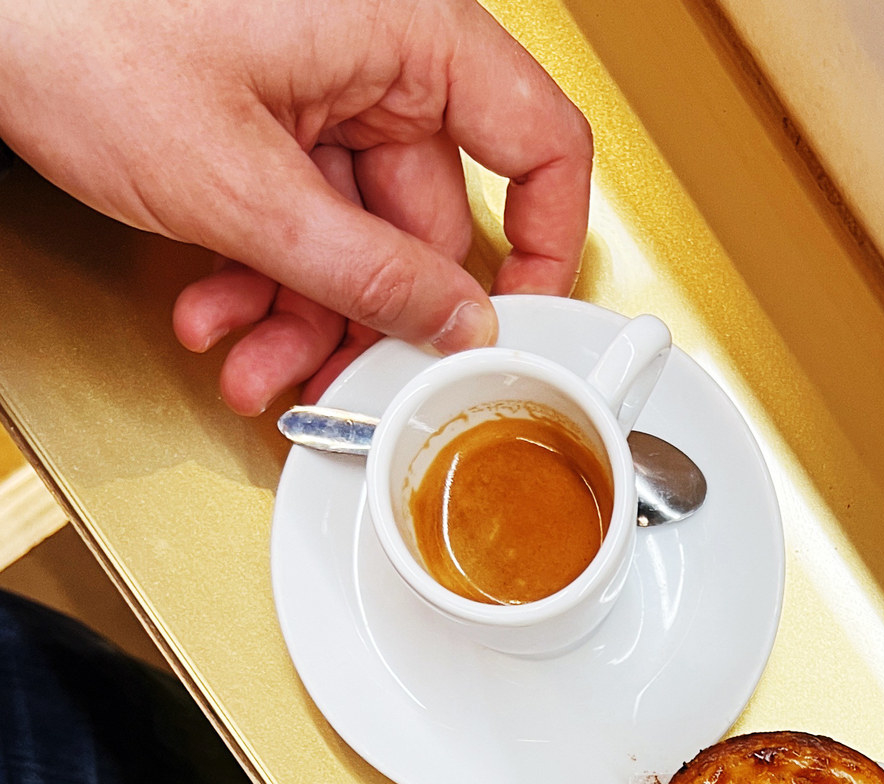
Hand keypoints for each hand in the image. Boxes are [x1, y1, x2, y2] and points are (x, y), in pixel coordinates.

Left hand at [0, 0, 590, 412]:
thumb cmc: (76, 25)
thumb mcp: (243, 189)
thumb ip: (367, 273)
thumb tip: (456, 327)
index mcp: (404, 31)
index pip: (540, 143)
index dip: (544, 247)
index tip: (521, 326)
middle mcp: (372, 54)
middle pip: (427, 222)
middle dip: (368, 319)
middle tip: (347, 386)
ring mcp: (316, 85)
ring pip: (354, 239)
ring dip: (302, 319)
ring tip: (252, 364)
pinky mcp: (265, 113)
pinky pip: (297, 219)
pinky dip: (260, 277)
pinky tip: (219, 312)